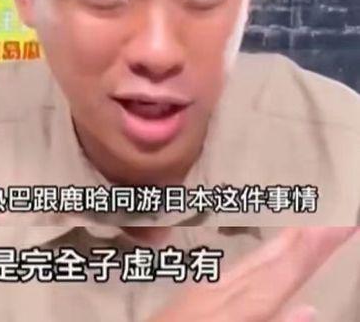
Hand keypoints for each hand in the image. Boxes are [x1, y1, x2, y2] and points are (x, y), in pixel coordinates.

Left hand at [149, 227, 358, 321]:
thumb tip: (308, 309)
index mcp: (231, 313)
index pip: (281, 277)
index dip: (313, 251)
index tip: (341, 224)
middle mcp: (218, 297)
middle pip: (267, 265)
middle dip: (301, 242)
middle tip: (333, 220)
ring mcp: (200, 296)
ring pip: (250, 266)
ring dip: (281, 247)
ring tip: (307, 230)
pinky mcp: (191, 300)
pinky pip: (233, 275)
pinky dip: (257, 263)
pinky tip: (264, 263)